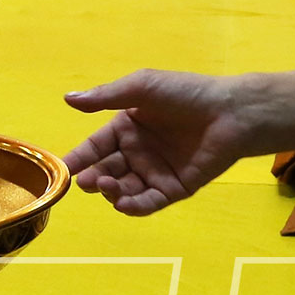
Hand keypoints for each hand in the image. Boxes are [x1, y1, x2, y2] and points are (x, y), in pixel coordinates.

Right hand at [61, 69, 259, 215]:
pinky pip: (149, 202)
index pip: (96, 146)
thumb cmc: (185, 94)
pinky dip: (134, 206)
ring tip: (107, 187)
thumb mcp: (141, 88)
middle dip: (94, 178)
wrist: (230, 113)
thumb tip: (67, 99)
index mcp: (128, 127)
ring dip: (111, 192)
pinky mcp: (175, 189)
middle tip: (86, 182)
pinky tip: (123, 202)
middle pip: (107, 170)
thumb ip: (105, 97)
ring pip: (124, 189)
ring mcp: (156, 172)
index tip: (64, 168)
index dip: (79, 157)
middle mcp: (138, 151)